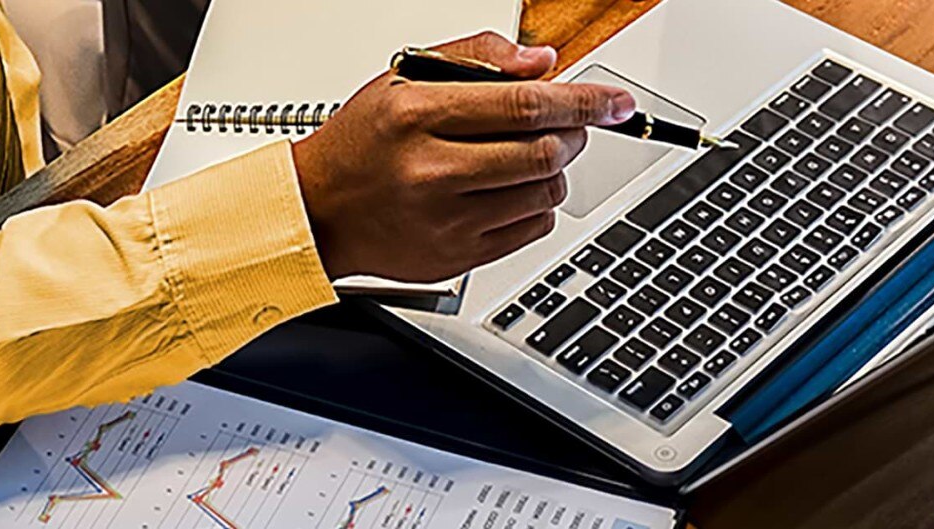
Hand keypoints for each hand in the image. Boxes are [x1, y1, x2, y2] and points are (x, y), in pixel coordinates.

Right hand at [292, 31, 634, 281]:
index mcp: (419, 116)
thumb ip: (478, 58)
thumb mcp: (405, 79)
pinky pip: (531, 229)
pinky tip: (507, 191)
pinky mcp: (457, 257)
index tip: (614, 102)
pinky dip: (536, 206)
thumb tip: (544, 64)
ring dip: (555, 170)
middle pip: (544, 153)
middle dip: (573, 135)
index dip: (582, 101)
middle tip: (567, 126)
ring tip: (529, 157)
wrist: (319, 211)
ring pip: (545, 193)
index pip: (524, 105)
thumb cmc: (362, 143)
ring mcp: (446, 220)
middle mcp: (432, 171)